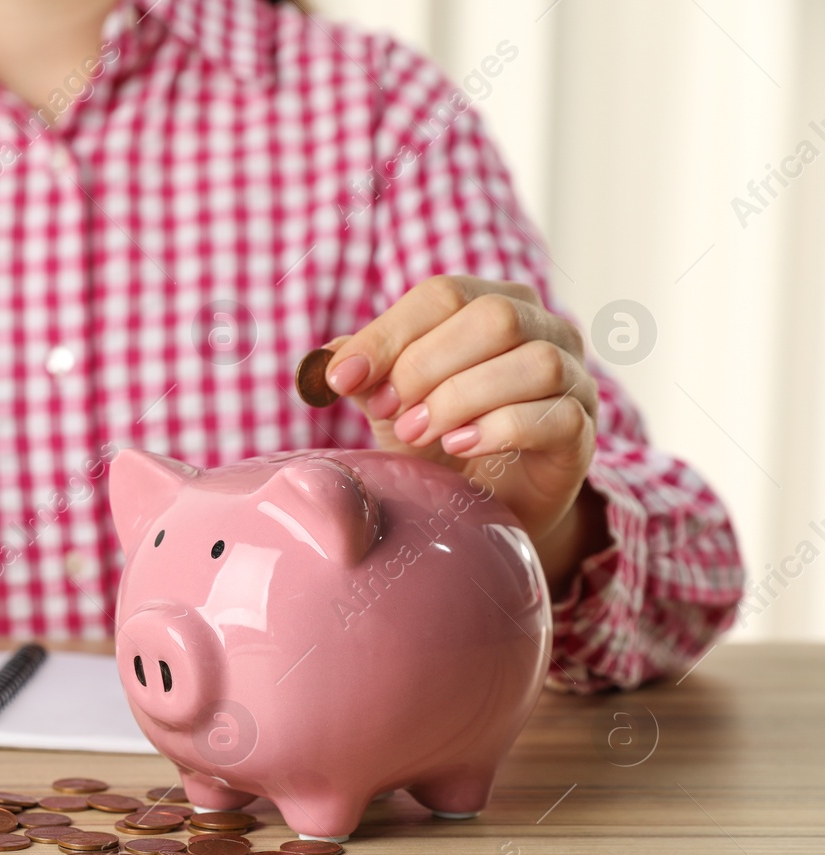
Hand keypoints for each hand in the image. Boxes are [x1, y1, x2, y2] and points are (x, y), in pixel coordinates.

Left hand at [321, 275, 607, 582]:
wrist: (486, 505)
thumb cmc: (438, 441)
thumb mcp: (392, 403)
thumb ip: (366, 374)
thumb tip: (327, 359)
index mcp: (493, 304)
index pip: (443, 294)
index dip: (388, 334)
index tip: (343, 378)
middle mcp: (544, 329)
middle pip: (494, 317)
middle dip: (426, 366)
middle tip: (391, 412)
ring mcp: (573, 378)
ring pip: (532, 362)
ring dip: (462, 398)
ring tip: (420, 434)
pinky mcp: (581, 432)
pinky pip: (554, 415)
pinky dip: (500, 428)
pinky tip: (461, 447)